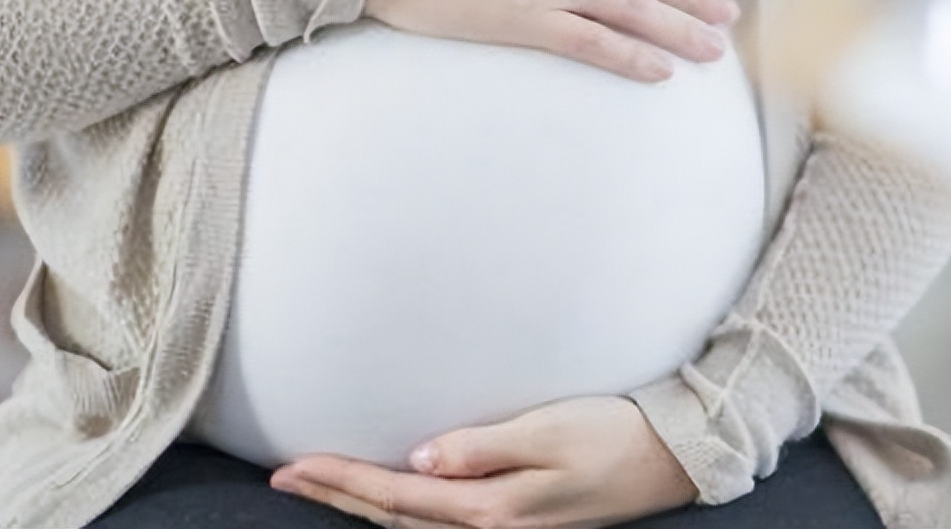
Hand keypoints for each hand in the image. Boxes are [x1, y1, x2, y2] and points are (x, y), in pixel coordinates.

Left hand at [269, 395, 698, 528]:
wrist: (667, 458)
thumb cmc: (609, 434)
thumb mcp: (548, 432)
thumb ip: (480, 448)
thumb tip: (417, 462)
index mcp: (492, 509)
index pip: (395, 498)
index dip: (340, 481)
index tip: (292, 467)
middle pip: (392, 520)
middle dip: (335, 497)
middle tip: (283, 477)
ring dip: (361, 507)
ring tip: (322, 485)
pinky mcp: (517, 523)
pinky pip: (438, 527)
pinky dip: (400, 514)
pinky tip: (389, 501)